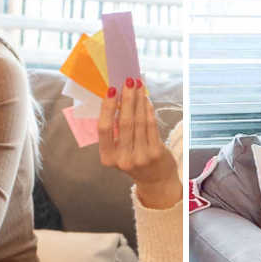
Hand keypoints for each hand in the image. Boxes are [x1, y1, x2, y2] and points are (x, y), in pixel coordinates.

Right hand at [97, 83, 180, 208]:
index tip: (111, 90)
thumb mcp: (118, 150)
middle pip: (124, 122)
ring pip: (139, 121)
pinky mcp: (156, 153)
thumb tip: (116, 97)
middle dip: (126, 98)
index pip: (104, 129)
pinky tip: (146, 99)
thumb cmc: (133, 158)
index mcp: (108, 158)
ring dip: (139, 100)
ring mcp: (141, 157)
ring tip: (139, 85)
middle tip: (128, 81)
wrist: (155, 181)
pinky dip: (149, 110)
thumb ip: (115, 130)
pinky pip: (152, 126)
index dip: (107, 108)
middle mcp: (123, 159)